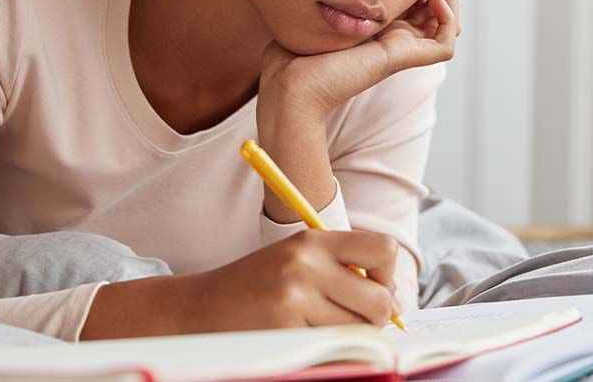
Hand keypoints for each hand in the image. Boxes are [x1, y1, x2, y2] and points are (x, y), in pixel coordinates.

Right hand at [80, 229, 399, 338]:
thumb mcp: (295, 261)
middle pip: (379, 299)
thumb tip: (395, 306)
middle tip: (353, 321)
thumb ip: (342, 272)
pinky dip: (325, 351)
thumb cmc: (254, 288)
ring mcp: (294, 299)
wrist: (197, 309)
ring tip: (317, 328)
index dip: (388, 276)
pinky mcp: (285, 331)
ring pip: (358, 330)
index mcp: (312, 241)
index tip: (374, 288)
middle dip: (375, 318)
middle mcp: (305, 264)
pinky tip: (300, 339)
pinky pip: (331, 349)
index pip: (383, 249)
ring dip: (348, 337)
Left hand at [260, 0, 461, 119]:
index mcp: (374, 28)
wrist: (289, 86)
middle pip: (433, 8)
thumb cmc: (291, 55)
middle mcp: (391, 39)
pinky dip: (448, 19)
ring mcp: (399, 50)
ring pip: (445, 25)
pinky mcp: (401, 60)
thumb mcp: (313, 8)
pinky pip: (444, 45)